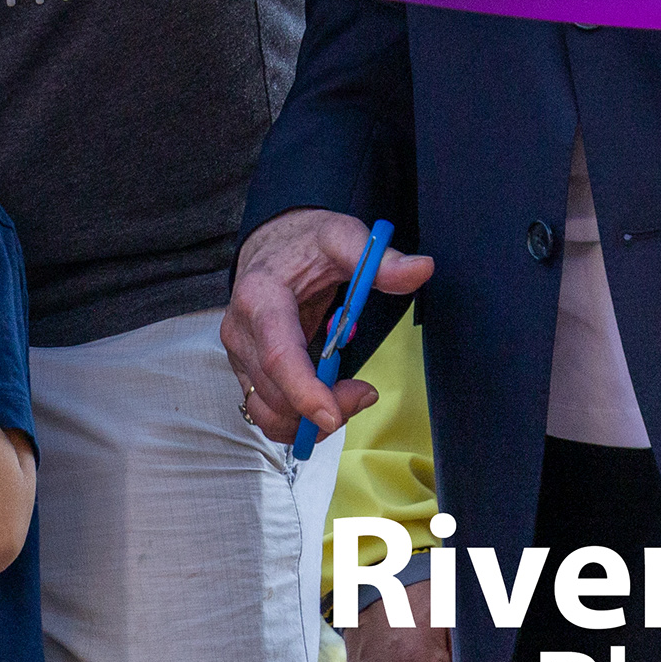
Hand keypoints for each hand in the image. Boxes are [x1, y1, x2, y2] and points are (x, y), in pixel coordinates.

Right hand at [220, 208, 431, 446]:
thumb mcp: (342, 238)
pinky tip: (326, 405)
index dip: (303, 391)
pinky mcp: (246, 372)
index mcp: (259, 296)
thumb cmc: (305, 244)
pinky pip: (265, 413)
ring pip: (268, 412)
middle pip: (276, 393)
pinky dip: (298, 422)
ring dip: (311, 422)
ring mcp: (240, 355)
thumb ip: (378, 259)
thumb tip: (421, 269)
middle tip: (367, 392)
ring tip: (349, 398)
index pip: (277, 355)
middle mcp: (240, 331)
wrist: (272, 248)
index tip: (334, 416)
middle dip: (326, 406)